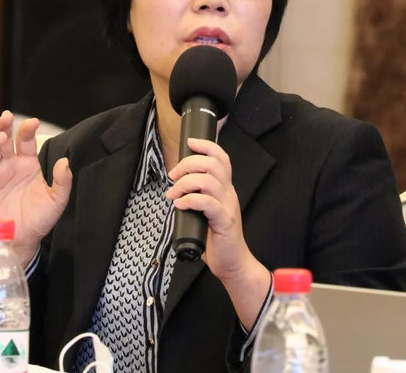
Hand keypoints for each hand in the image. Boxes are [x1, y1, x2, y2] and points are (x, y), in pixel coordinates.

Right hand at [0, 111, 71, 264]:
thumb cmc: (40, 218)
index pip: (26, 141)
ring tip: (1, 138)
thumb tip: (65, 161)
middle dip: (5, 125)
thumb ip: (63, 181)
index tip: (34, 122)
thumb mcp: (57, 199)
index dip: (28, 129)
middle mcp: (11, 165)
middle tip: (8, 116)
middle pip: (5, 139)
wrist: (23, 239)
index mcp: (28, 164)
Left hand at [166, 138, 269, 329]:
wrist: (233, 263)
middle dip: (189, 164)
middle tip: (173, 176)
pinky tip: (180, 205)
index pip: (221, 158)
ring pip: (208, 181)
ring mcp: (227, 207)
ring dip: (185, 183)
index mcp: (225, 188)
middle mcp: (228, 193)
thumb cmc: (216, 238)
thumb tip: (175, 187)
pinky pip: (207, 203)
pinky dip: (190, 200)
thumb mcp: (206, 211)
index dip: (206, 145)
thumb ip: (197, 197)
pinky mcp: (224, 221)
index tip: (189, 143)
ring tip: (173, 194)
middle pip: (213, 164)